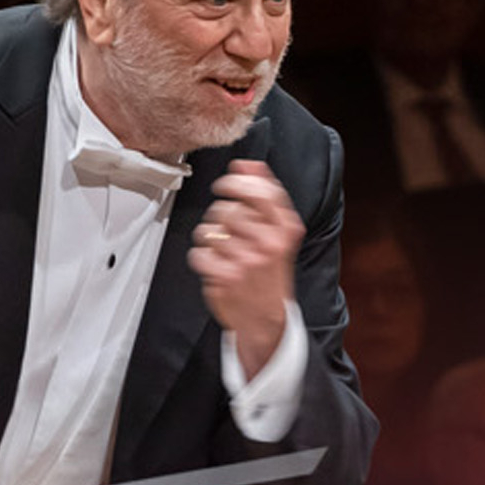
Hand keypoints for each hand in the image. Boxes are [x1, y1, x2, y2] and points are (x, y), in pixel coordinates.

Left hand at [192, 160, 303, 379]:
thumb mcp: (279, 233)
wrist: (266, 319)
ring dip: (210, 237)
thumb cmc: (270, 273)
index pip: (258, 191)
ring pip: (209, 229)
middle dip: (221, 216)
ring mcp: (246, 261)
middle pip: (228, 208)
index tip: (227, 186)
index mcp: (286, 229)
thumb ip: (265, 196)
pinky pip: (199, 252)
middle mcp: (268, 243)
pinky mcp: (224, 276)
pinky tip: (217, 265)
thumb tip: (248, 165)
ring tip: (224, 250)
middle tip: (228, 229)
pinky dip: (203, 258)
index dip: (236, 182)